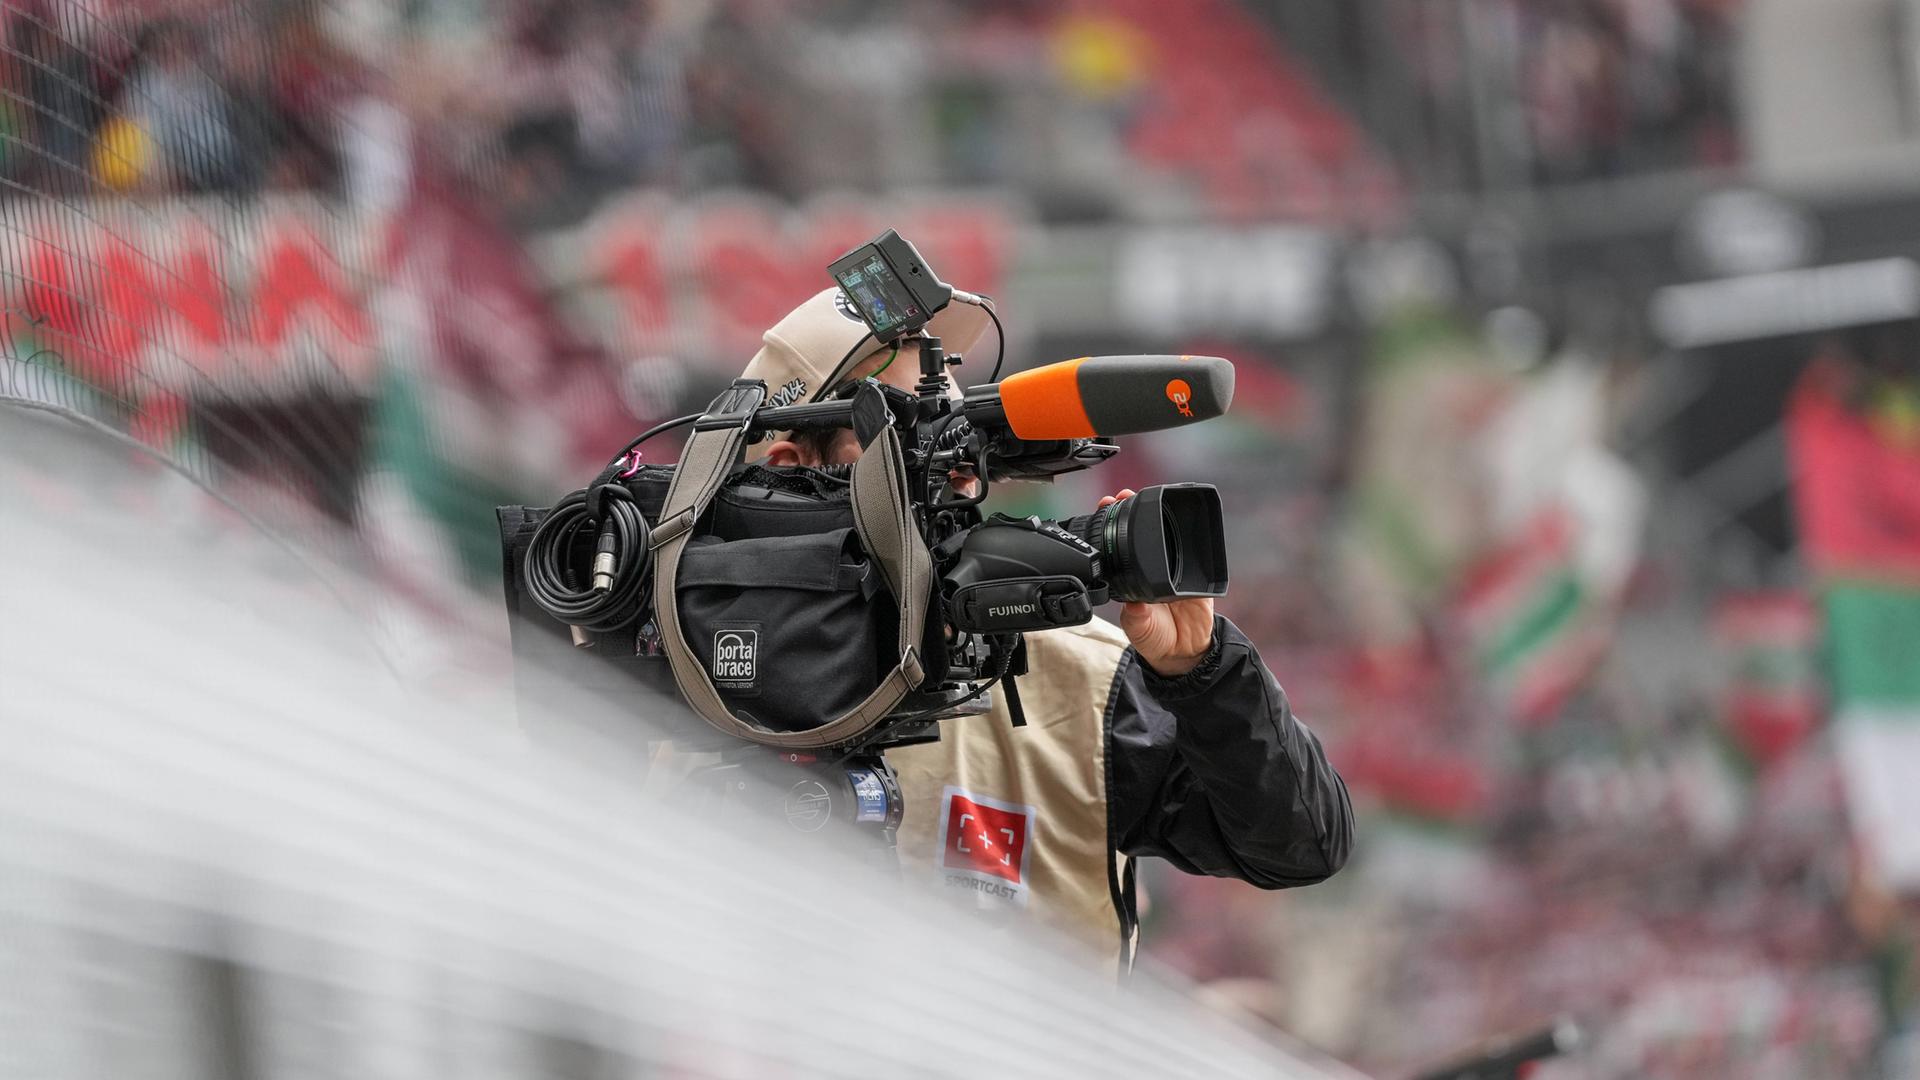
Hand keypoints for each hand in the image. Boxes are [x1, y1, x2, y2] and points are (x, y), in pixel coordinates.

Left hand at [1098, 489, 1214, 676]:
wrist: (1185, 651)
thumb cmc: (1155, 638)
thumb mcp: (1139, 629)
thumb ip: (1136, 617)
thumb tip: (1133, 604)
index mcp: (1131, 578)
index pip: (1118, 546)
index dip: (1111, 527)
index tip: (1104, 509)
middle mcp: (1150, 567)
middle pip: (1139, 533)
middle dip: (1130, 511)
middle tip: (1121, 495)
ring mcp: (1173, 567)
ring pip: (1163, 534)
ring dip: (1155, 515)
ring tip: (1142, 496)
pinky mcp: (1195, 573)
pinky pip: (1193, 550)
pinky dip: (1187, 532)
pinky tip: (1178, 518)